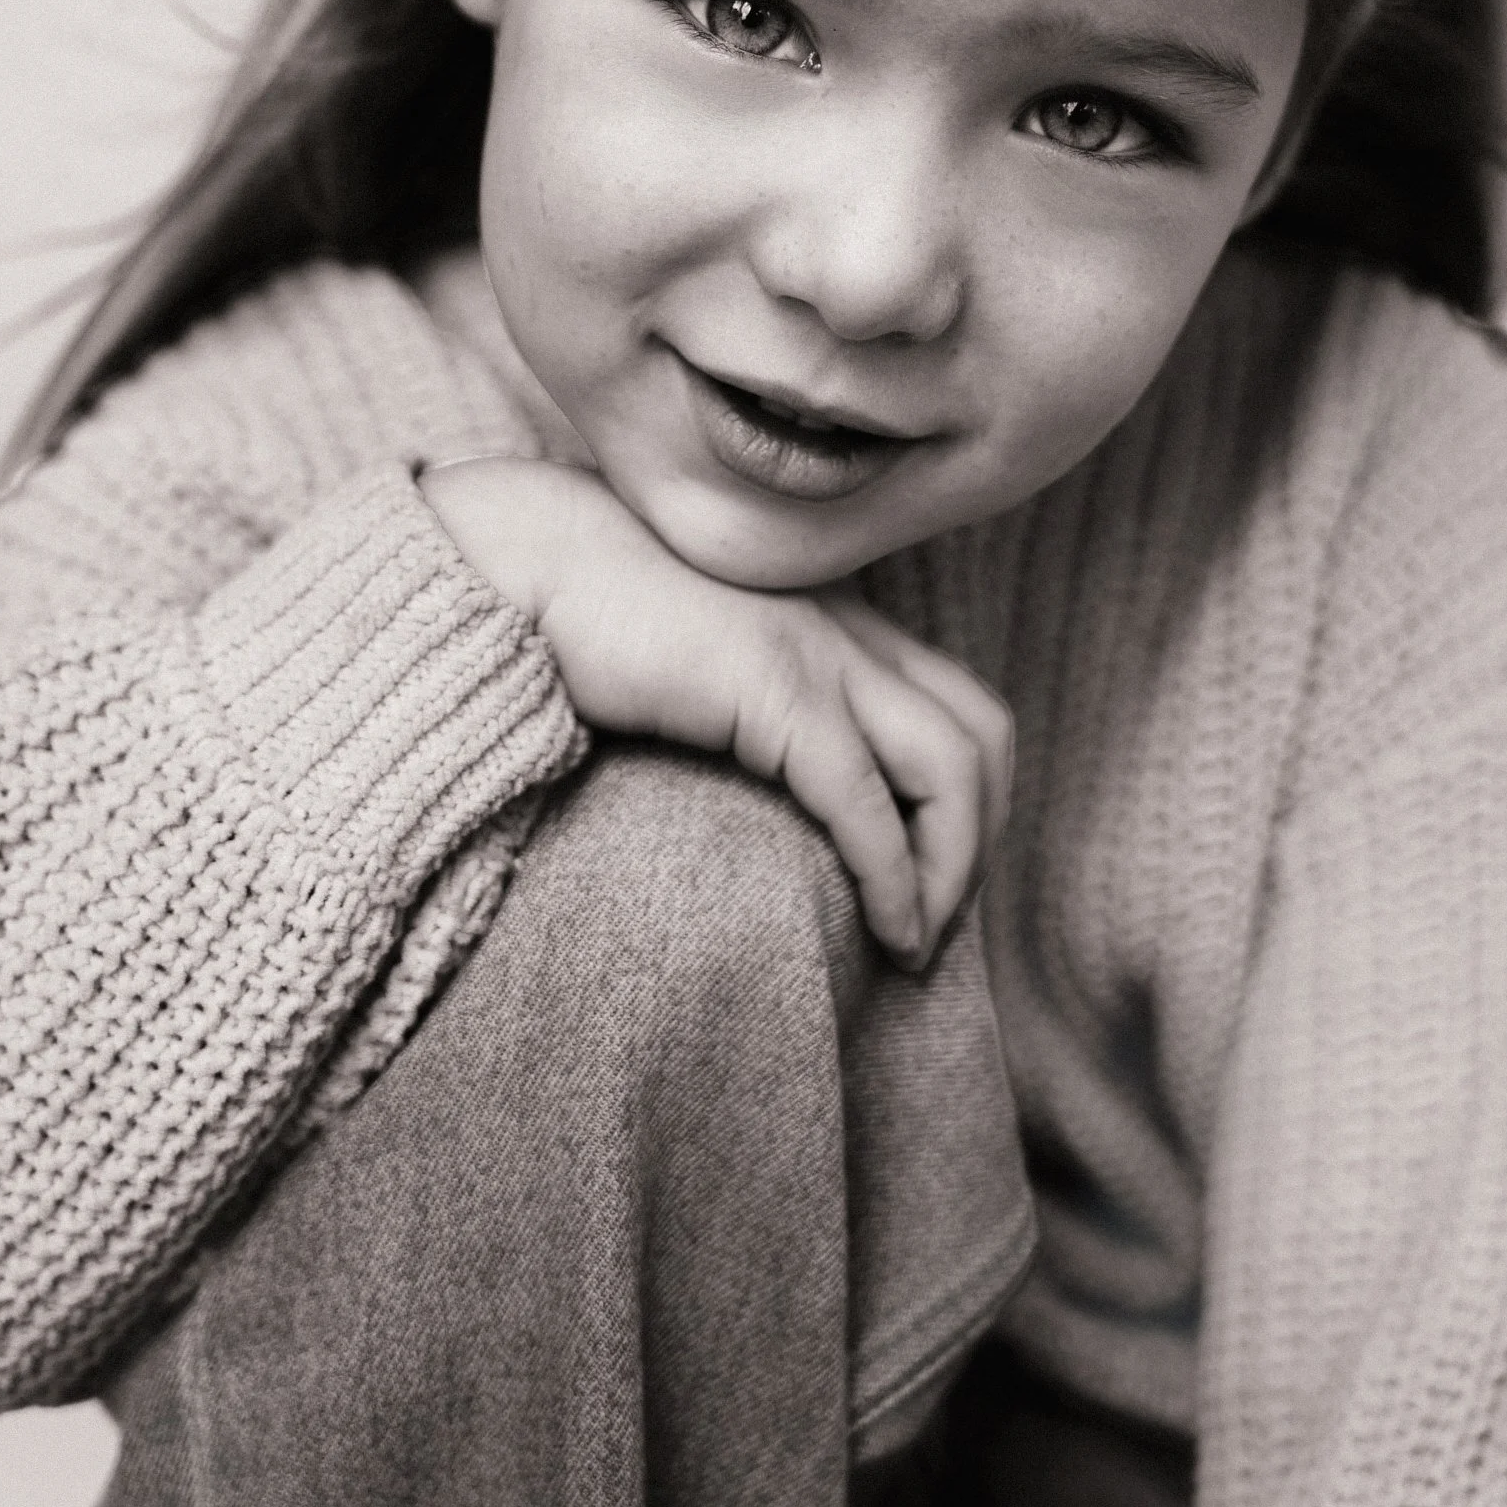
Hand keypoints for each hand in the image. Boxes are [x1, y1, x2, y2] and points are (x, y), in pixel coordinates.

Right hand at [420, 458, 1011, 967]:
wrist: (524, 562)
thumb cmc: (588, 626)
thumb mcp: (703, 670)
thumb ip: (752, 711)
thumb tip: (770, 802)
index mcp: (837, 622)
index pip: (959, 707)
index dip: (969, 806)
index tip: (931, 888)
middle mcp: (848, 629)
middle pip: (982, 734)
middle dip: (978, 842)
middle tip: (934, 925)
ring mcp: (819, 651)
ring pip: (955, 766)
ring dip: (952, 872)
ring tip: (913, 944)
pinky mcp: (775, 687)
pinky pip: (868, 799)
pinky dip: (894, 876)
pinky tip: (885, 930)